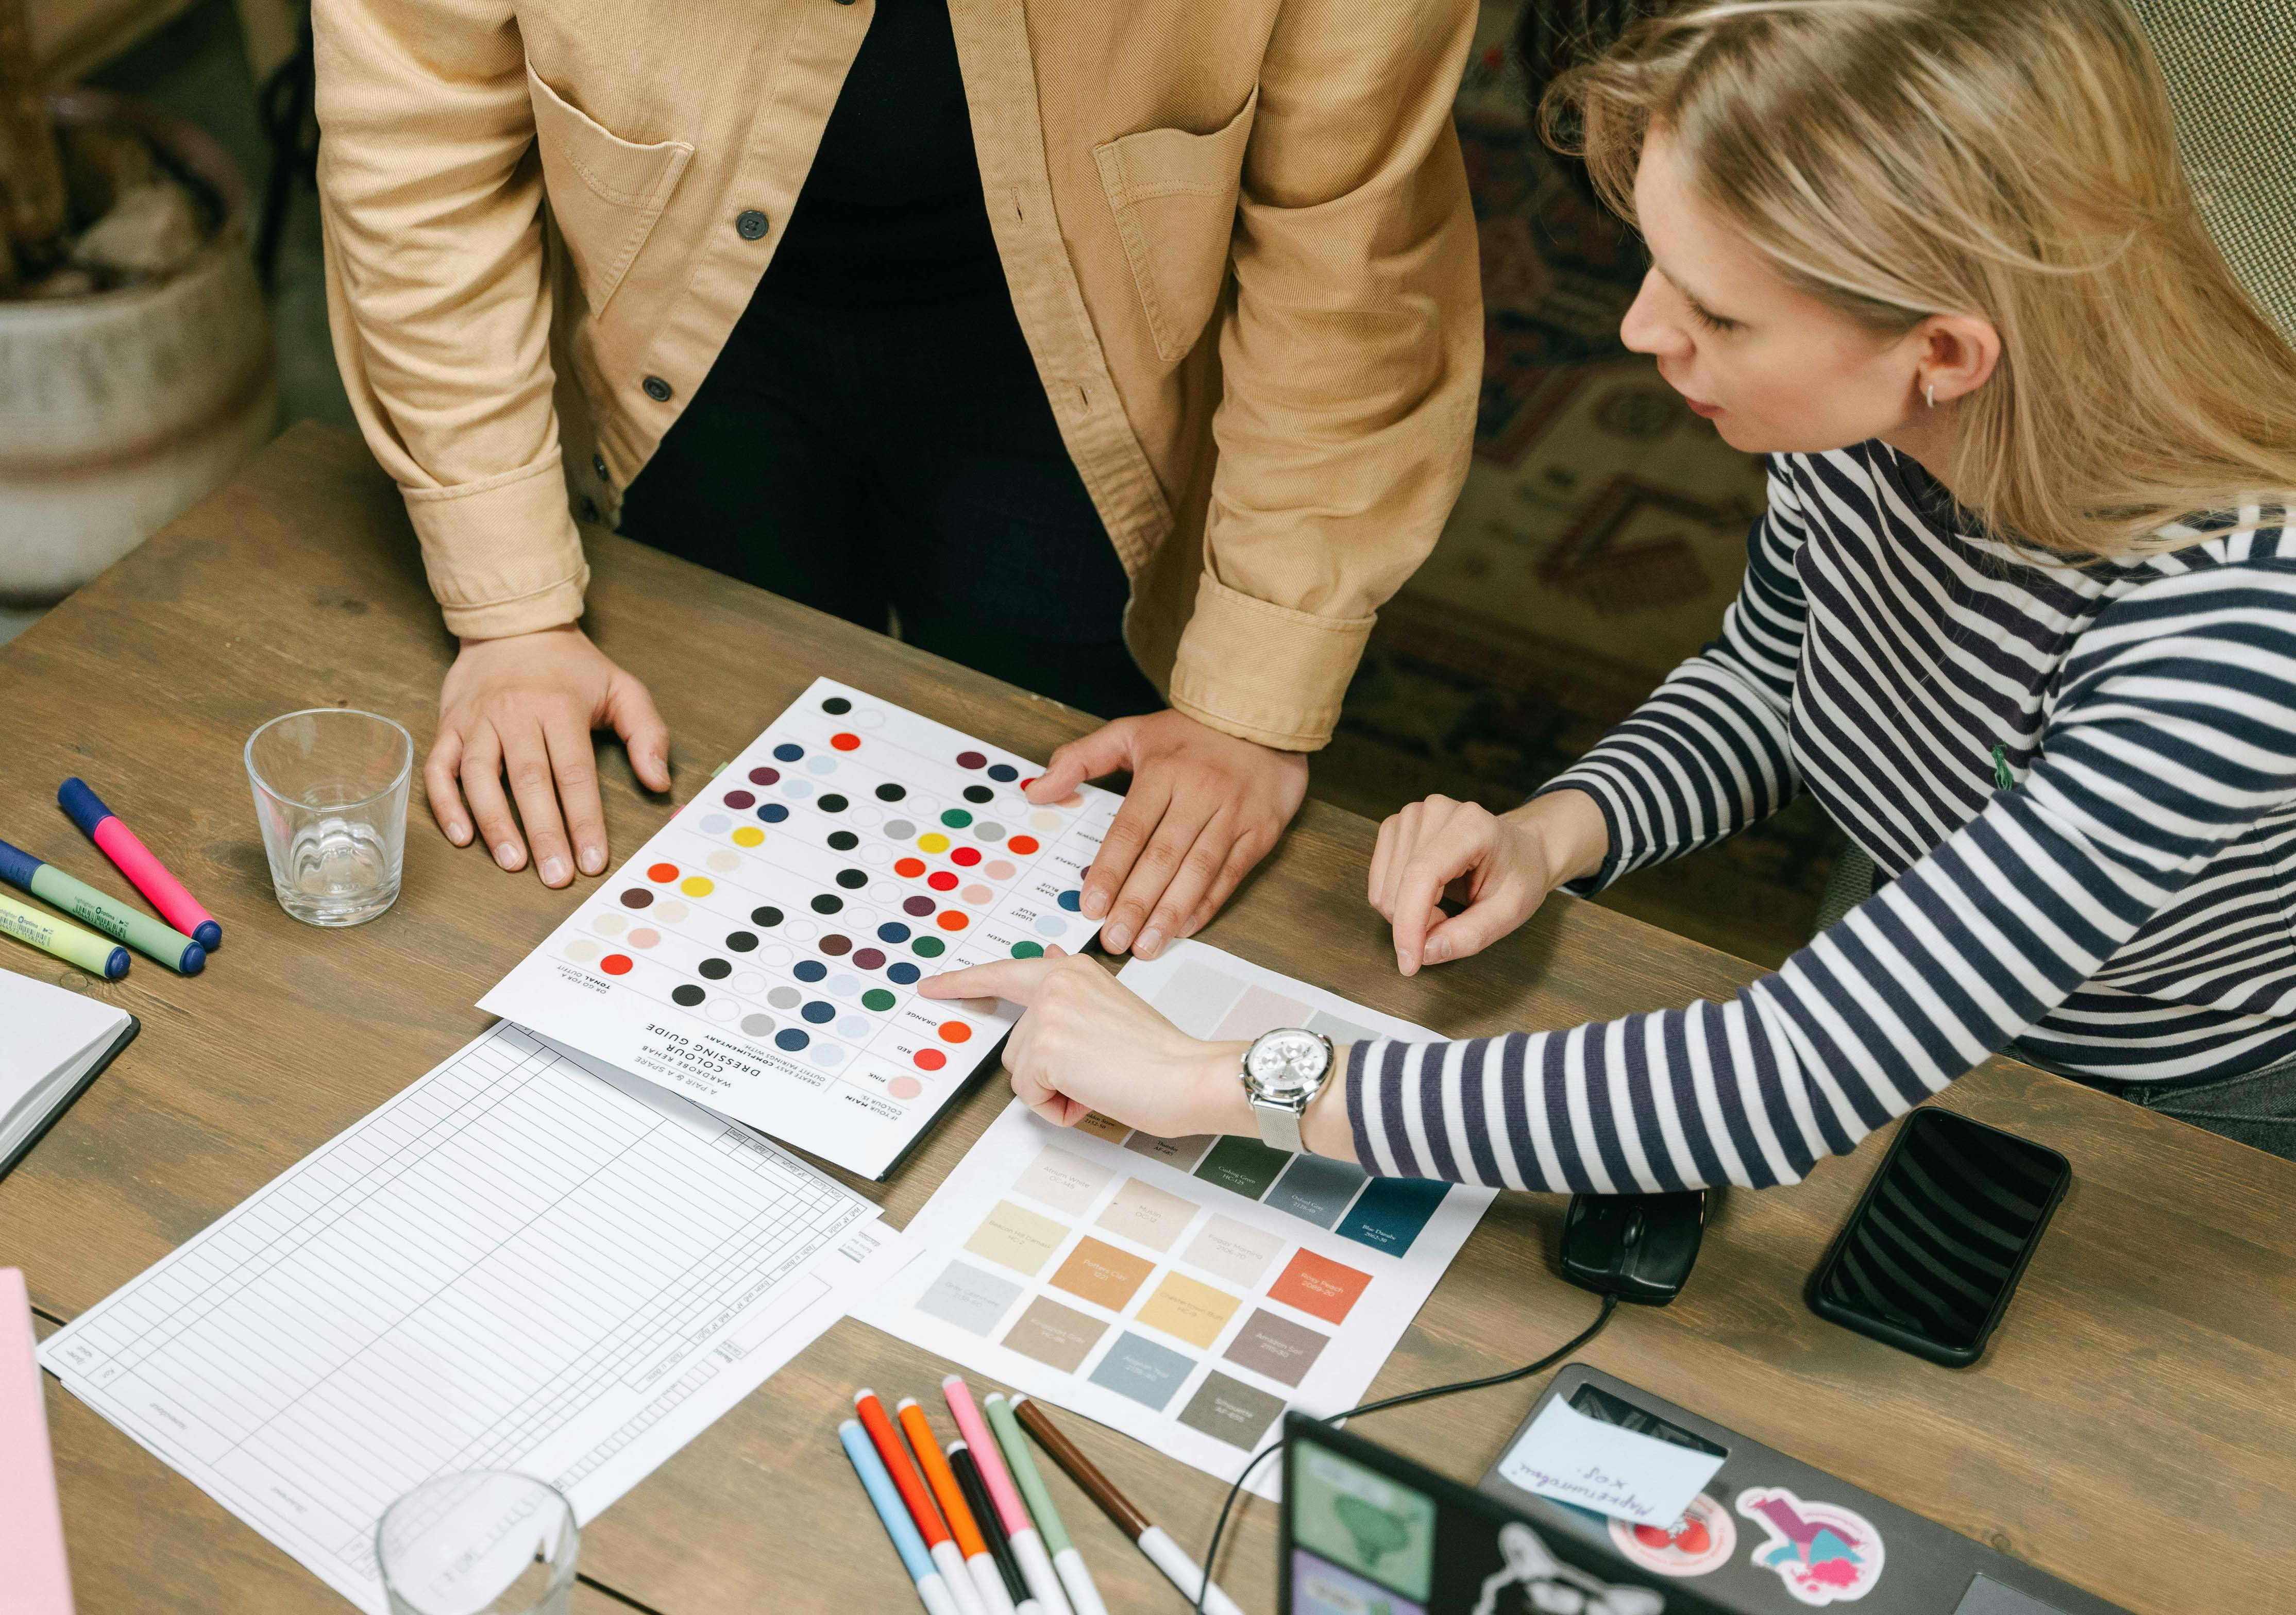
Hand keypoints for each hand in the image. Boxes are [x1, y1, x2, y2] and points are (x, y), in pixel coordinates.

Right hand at [426, 625, 670, 886]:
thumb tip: (659, 782)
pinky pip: (439, 768)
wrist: (512, 625)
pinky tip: (462, 836)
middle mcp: (515, 714)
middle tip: (556, 876)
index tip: (593, 860)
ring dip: (495, 823)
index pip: (575, 773)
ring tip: (513, 863)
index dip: (585, 820)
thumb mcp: (621, 688)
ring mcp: (477, 721)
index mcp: (560, 707)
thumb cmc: (571, 667)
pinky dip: (445, 803)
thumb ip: (647, 733)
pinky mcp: (448, 725)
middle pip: (529, 781)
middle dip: (544, 833)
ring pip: (478, 777)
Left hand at [920, 950, 1247, 1135]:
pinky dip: (1059, 1107)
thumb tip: (1048, 955)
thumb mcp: (1112, 1006)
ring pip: (1021, 1072)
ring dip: (1055, 1090)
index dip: (964, 983)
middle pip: (1016, 1044)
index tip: (932, 986)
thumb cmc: (1161, 1053)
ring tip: (1101, 1081)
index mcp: (1073, 970)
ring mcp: (1047, 1015)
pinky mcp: (1044, 1050)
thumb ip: (1073, 988)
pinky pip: (1030, 1096)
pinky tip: (1095, 1093)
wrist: (1187, 1076)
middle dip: (1047, 1071)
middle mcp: (1056, 984)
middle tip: (1097, 1073)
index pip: (1005, 972)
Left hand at [1027, 710, 1306, 958]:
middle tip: (1114, 940)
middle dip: (1136, 903)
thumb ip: (1080, 759)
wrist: (1261, 716)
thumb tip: (1036, 791)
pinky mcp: (1260, 830)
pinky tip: (1186, 928)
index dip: (1110, 871)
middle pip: (1163, 857)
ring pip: (1198, 871)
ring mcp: (1233, 814)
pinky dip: (1208, 904)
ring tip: (1147, 946)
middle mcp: (1200, 793)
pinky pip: (1231, 874)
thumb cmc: (1191, 732)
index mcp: (1164, 772)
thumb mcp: (1130, 732)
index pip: (1130, 830)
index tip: (1091, 906)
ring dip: (1170, 913)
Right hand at [1369, 790, 1608, 975]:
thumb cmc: (1519, 875)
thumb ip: (1469, 936)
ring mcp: (1411, 816)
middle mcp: (1435, 811)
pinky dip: (1399, 901)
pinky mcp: (1396, 827)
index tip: (1409, 964)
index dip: (1409, 923)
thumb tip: (1424, 953)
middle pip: (1399, 887)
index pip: (1421, 875)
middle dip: (1417, 924)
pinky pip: (1378, 881)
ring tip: (1443, 908)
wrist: (1522, 848)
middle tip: (1451, 924)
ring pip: (1384, 889)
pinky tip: (1428, 896)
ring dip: (1408, 913)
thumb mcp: (1509, 913)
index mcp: (1471, 825)